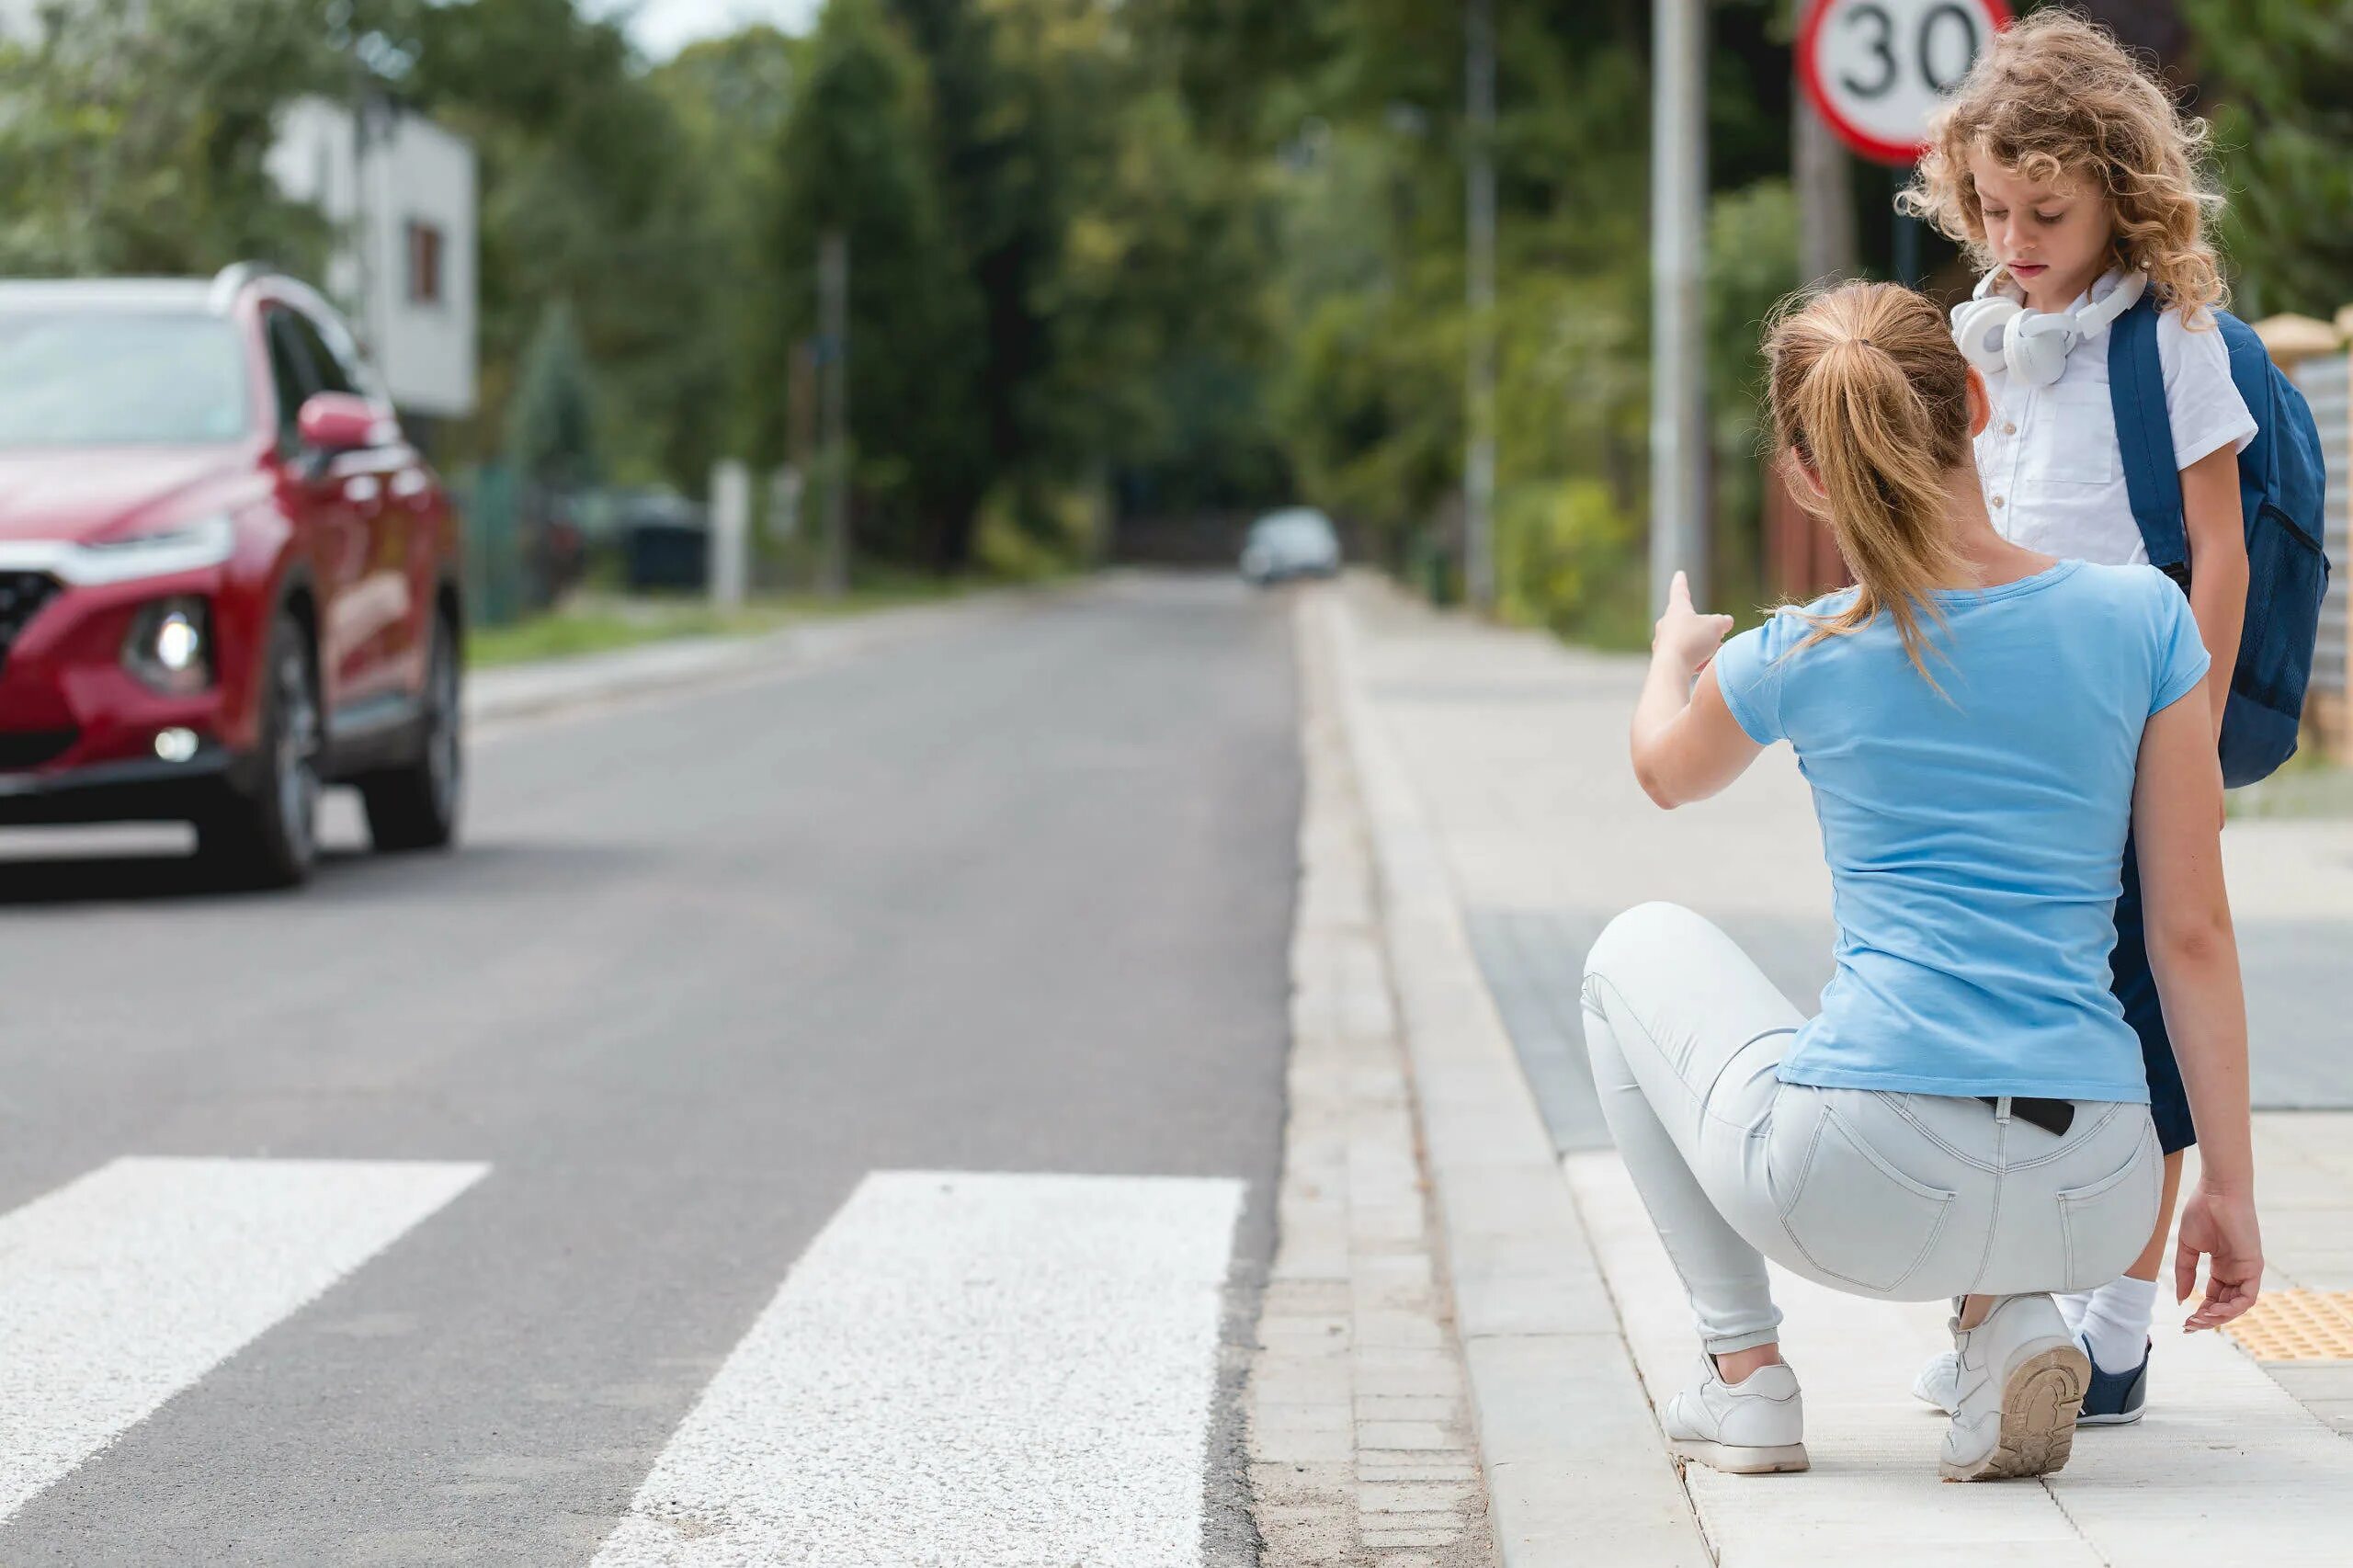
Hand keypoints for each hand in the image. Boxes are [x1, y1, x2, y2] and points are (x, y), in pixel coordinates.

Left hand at [1654, 571, 1733, 673]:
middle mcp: (1666, 624)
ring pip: (1689, 642)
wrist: (1672, 669)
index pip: (1680, 591)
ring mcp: (1663, 643)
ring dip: (1704, 647)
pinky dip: (1697, 661)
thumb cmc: (1692, 641)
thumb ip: (1722, 621)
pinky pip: (1685, 658)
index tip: (1679, 574)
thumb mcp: (1715, 626)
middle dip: (1705, 629)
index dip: (1682, 582)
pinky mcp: (1664, 661)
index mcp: (1677, 610)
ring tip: (1715, 654)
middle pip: (1689, 622)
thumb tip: (1726, 621)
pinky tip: (1704, 667)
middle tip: (1719, 637)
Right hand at [2175, 1183, 2262, 1331]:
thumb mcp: (2188, 1247)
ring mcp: (2246, 1271)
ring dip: (2219, 1317)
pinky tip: (2213, 1310)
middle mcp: (2236, 1272)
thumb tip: (2181, 1298)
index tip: (2185, 1320)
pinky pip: (2247, 1297)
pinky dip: (2232, 1308)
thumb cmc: (2202, 1212)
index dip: (2201, 1311)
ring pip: (2237, 1305)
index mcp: (2222, 1267)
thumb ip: (2185, 1273)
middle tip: (2190, 1325)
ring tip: (2199, 1319)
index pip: (2215, 1297)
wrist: (2217, 1192)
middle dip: (2208, 1319)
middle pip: (2226, 1305)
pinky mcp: (2254, 1267)